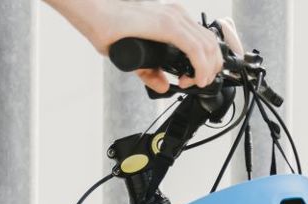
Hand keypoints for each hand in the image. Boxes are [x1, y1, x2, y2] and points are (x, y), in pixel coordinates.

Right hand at [44, 1, 242, 92]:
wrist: (96, 14)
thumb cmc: (111, 29)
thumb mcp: (136, 56)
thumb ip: (151, 71)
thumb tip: (163, 86)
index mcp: (172, 20)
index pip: (203, 40)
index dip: (206, 64)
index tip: (195, 80)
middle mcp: (177, 16)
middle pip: (211, 42)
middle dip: (211, 68)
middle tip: (198, 84)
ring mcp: (174, 18)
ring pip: (207, 45)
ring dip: (207, 69)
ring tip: (196, 83)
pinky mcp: (168, 25)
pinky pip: (194, 47)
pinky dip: (201, 66)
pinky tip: (197, 78)